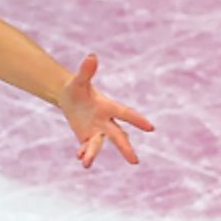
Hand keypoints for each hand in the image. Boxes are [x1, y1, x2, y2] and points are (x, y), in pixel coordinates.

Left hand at [57, 53, 154, 167]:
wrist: (69, 98)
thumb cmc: (77, 88)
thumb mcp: (79, 81)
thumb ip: (86, 71)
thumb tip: (91, 56)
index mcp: (108, 107)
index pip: (125, 114)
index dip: (137, 120)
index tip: (151, 128)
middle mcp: (105, 121)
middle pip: (118, 136)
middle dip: (125, 148)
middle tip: (135, 162)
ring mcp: (97, 131)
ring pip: (99, 144)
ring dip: (93, 153)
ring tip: (87, 163)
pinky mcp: (86, 138)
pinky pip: (86, 147)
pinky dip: (84, 152)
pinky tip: (79, 158)